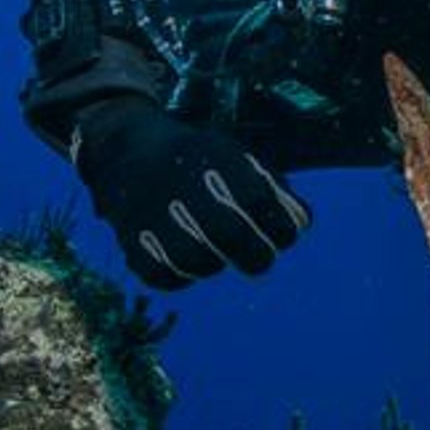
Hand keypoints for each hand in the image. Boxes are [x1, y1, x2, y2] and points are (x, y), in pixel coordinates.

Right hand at [73, 96, 310, 288]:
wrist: (128, 151)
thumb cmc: (198, 159)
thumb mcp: (238, 157)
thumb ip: (274, 188)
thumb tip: (302, 223)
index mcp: (224, 168)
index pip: (270, 214)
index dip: (283, 230)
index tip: (282, 234)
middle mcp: (192, 196)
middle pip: (240, 244)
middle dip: (258, 255)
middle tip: (258, 255)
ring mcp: (160, 224)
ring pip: (205, 265)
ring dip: (217, 261)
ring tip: (211, 243)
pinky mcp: (135, 249)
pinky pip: (170, 278)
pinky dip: (182, 272)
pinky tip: (183, 252)